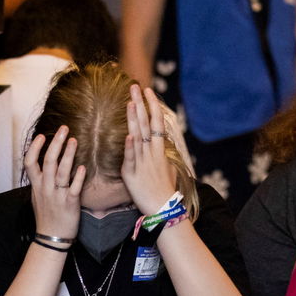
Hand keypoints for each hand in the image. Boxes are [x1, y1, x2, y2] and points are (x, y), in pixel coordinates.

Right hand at [25, 126, 83, 240]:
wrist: (52, 238)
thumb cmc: (47, 216)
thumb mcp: (37, 196)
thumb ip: (40, 180)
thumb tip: (42, 164)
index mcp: (36, 185)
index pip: (29, 162)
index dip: (35, 147)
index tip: (42, 136)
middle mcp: (45, 188)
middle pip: (48, 161)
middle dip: (56, 143)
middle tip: (64, 128)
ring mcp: (57, 195)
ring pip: (61, 171)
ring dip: (68, 154)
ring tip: (74, 140)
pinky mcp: (69, 204)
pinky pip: (74, 188)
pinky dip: (78, 177)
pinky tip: (83, 167)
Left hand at [121, 84, 179, 215]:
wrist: (164, 209)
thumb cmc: (166, 191)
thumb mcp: (168, 168)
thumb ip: (163, 155)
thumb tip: (164, 145)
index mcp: (159, 150)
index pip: (156, 122)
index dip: (151, 106)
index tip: (147, 91)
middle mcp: (151, 153)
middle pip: (146, 123)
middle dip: (140, 104)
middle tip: (134, 86)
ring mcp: (142, 162)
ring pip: (137, 136)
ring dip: (134, 119)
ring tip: (130, 102)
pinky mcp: (132, 175)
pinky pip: (131, 159)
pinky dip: (129, 147)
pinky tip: (128, 135)